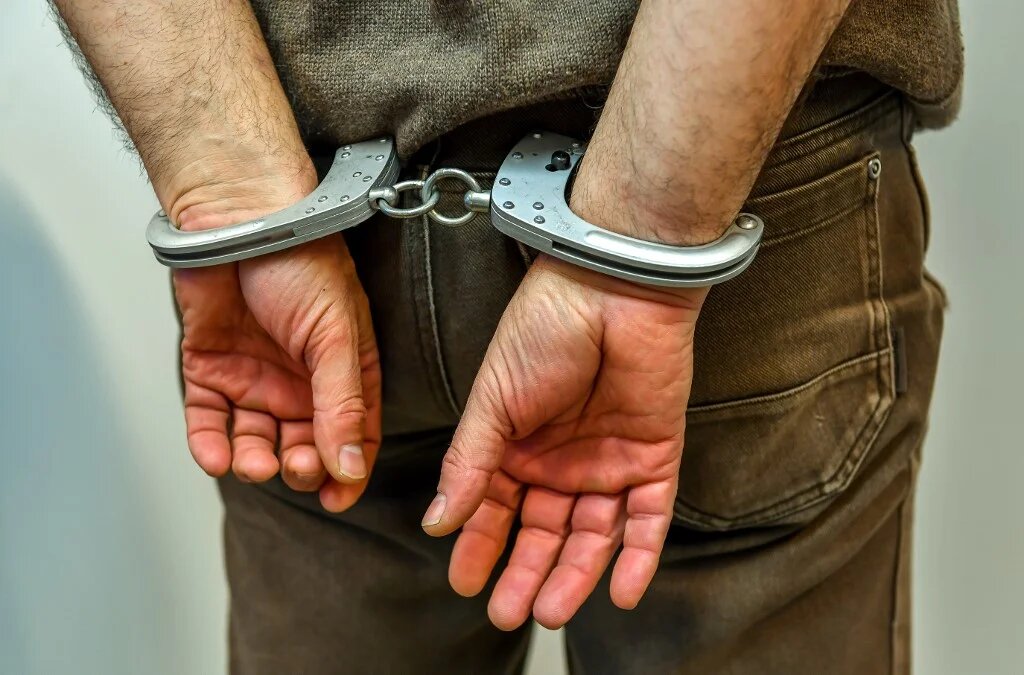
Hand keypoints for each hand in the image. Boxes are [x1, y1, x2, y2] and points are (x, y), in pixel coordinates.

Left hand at [172, 174, 380, 511]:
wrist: (239, 221)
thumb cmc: (301, 263)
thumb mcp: (337, 336)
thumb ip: (343, 402)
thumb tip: (352, 465)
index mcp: (343, 372)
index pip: (353, 436)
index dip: (346, 472)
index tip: (335, 498)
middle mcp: (301, 382)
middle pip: (304, 447)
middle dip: (299, 465)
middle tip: (294, 464)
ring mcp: (254, 379)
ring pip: (255, 441)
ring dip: (254, 461)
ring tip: (254, 462)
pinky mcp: (210, 372)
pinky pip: (209, 421)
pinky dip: (210, 445)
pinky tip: (216, 456)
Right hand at [422, 254, 705, 628]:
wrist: (612, 286)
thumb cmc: (543, 329)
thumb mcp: (492, 400)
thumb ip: (469, 463)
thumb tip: (437, 519)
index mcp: (517, 444)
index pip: (495, 508)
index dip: (479, 545)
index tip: (463, 580)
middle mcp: (562, 459)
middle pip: (543, 531)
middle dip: (525, 573)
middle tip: (507, 613)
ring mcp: (609, 461)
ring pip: (592, 536)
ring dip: (574, 575)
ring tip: (550, 611)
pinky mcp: (655, 457)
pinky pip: (649, 519)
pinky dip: (638, 558)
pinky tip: (620, 593)